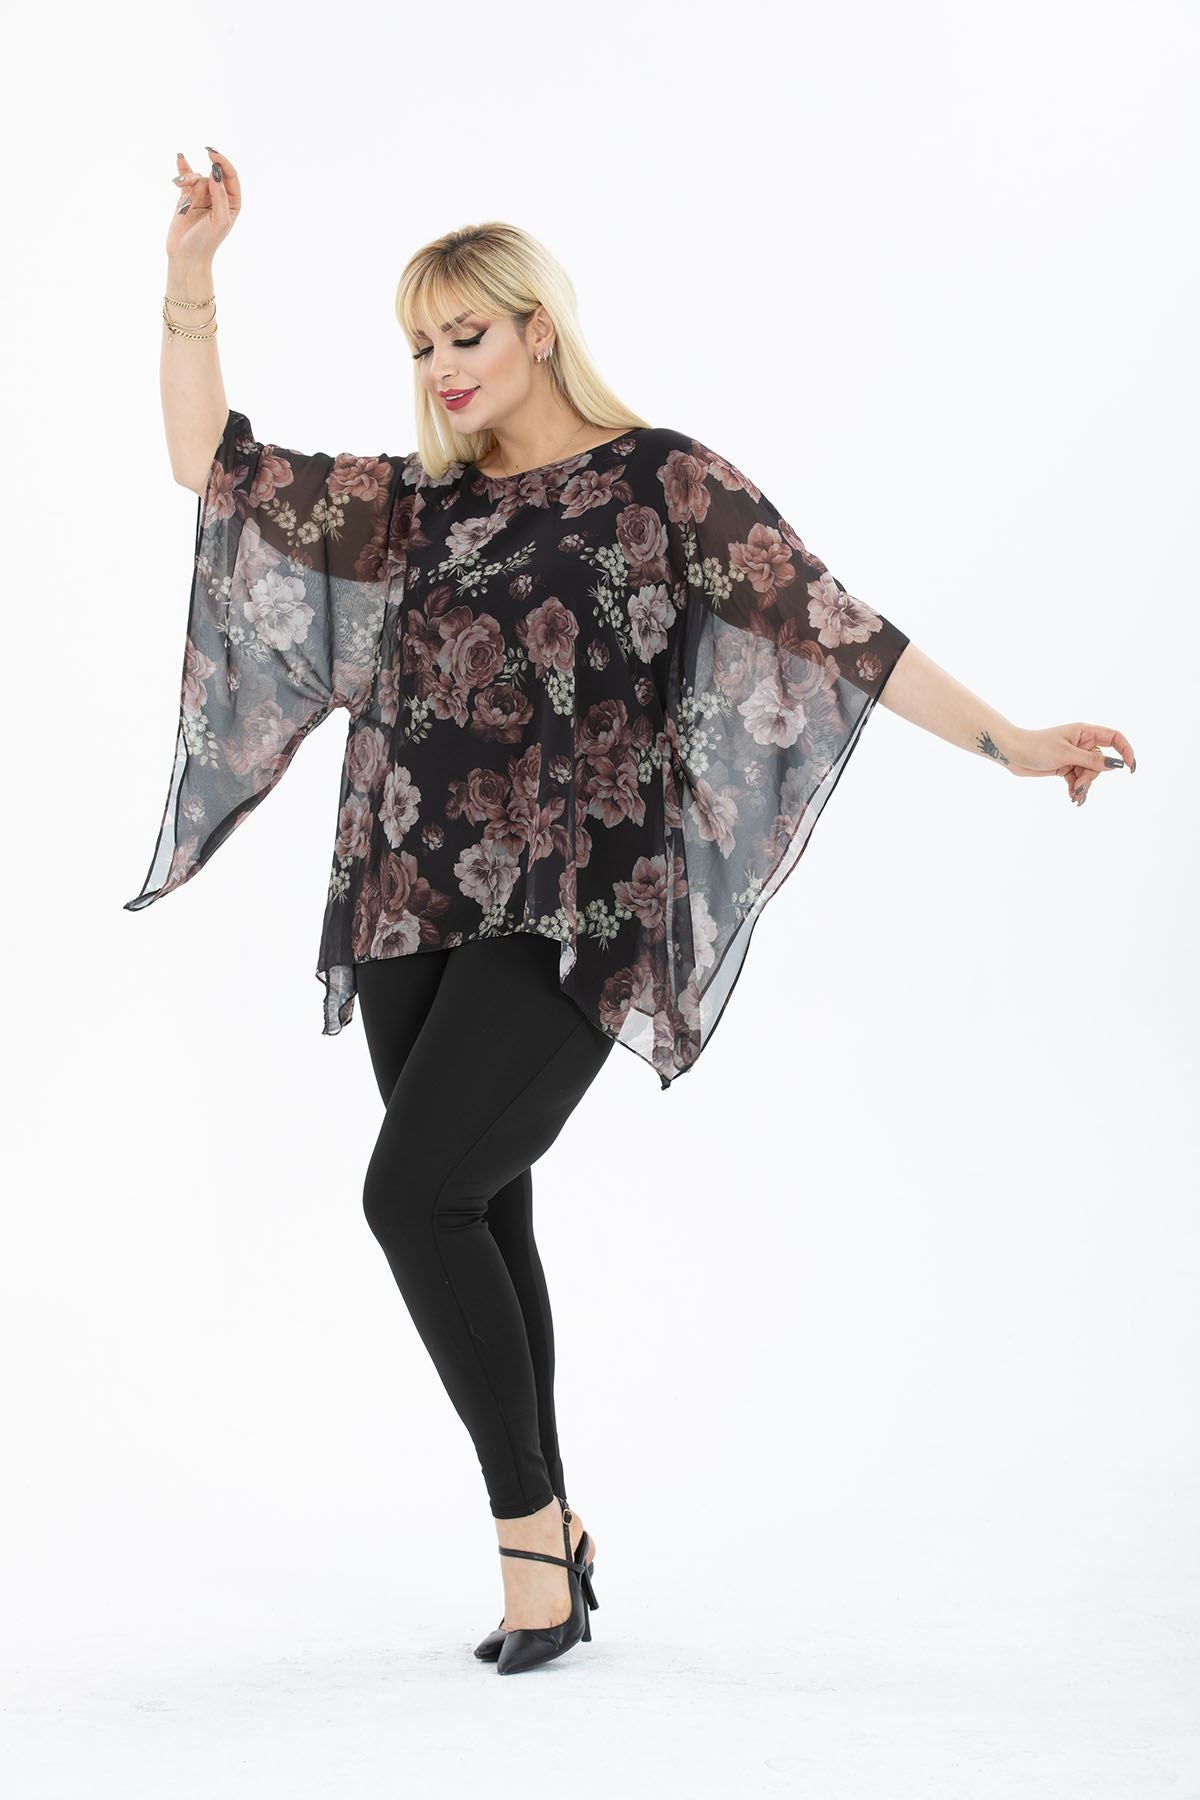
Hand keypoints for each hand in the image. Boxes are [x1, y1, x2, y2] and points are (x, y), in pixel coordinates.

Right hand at [165, 145, 240, 262]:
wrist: (186, 255)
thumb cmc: (206, 241)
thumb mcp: (219, 219)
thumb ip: (220, 195)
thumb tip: (216, 172)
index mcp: (232, 203)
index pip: (231, 176)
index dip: (223, 163)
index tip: (212, 155)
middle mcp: (219, 197)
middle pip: (212, 175)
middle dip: (202, 174)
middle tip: (195, 167)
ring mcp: (203, 196)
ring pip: (197, 177)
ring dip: (188, 179)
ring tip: (179, 186)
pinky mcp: (187, 198)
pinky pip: (186, 179)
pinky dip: (182, 169)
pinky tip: (180, 158)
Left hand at [1007, 722, 1136, 805]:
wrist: (1013, 754)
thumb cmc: (1036, 747)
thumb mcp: (1066, 754)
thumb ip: (1092, 760)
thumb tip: (1116, 764)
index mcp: (1085, 732)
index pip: (1115, 738)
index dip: (1126, 750)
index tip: (1130, 767)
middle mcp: (1082, 743)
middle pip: (1101, 762)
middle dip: (1092, 776)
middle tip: (1079, 784)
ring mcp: (1074, 756)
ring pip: (1090, 774)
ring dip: (1083, 785)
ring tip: (1073, 794)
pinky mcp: (1065, 767)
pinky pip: (1078, 779)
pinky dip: (1076, 789)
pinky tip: (1072, 798)